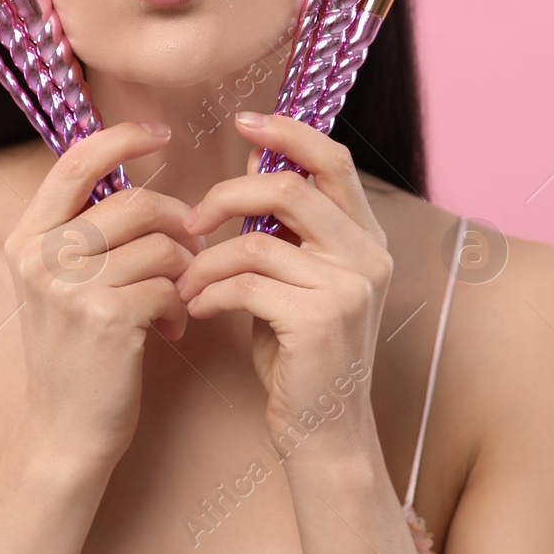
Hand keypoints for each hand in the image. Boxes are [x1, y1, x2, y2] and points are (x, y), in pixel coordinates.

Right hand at [3, 122, 200, 463]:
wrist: (64, 429)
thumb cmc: (74, 350)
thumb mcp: (58, 282)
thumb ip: (85, 230)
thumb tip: (145, 182)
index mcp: (26, 237)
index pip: (75, 161)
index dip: (122, 138)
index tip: (163, 134)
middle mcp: (40, 257)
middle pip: (133, 203)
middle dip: (177, 221)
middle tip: (192, 247)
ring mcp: (69, 288)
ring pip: (159, 244)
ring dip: (184, 267)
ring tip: (181, 292)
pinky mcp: (105, 319)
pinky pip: (167, 285)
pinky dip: (181, 304)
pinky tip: (173, 326)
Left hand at [174, 112, 393, 445]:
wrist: (324, 433)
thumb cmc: (301, 355)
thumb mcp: (297, 280)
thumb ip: (287, 228)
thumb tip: (255, 163)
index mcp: (367, 237)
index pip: (333, 159)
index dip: (288, 132)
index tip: (243, 120)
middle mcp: (368, 256)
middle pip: (290, 190)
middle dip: (226, 197)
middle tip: (189, 221)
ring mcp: (349, 288)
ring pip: (256, 242)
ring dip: (206, 261)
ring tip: (185, 283)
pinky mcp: (320, 320)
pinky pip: (246, 284)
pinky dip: (210, 293)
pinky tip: (197, 310)